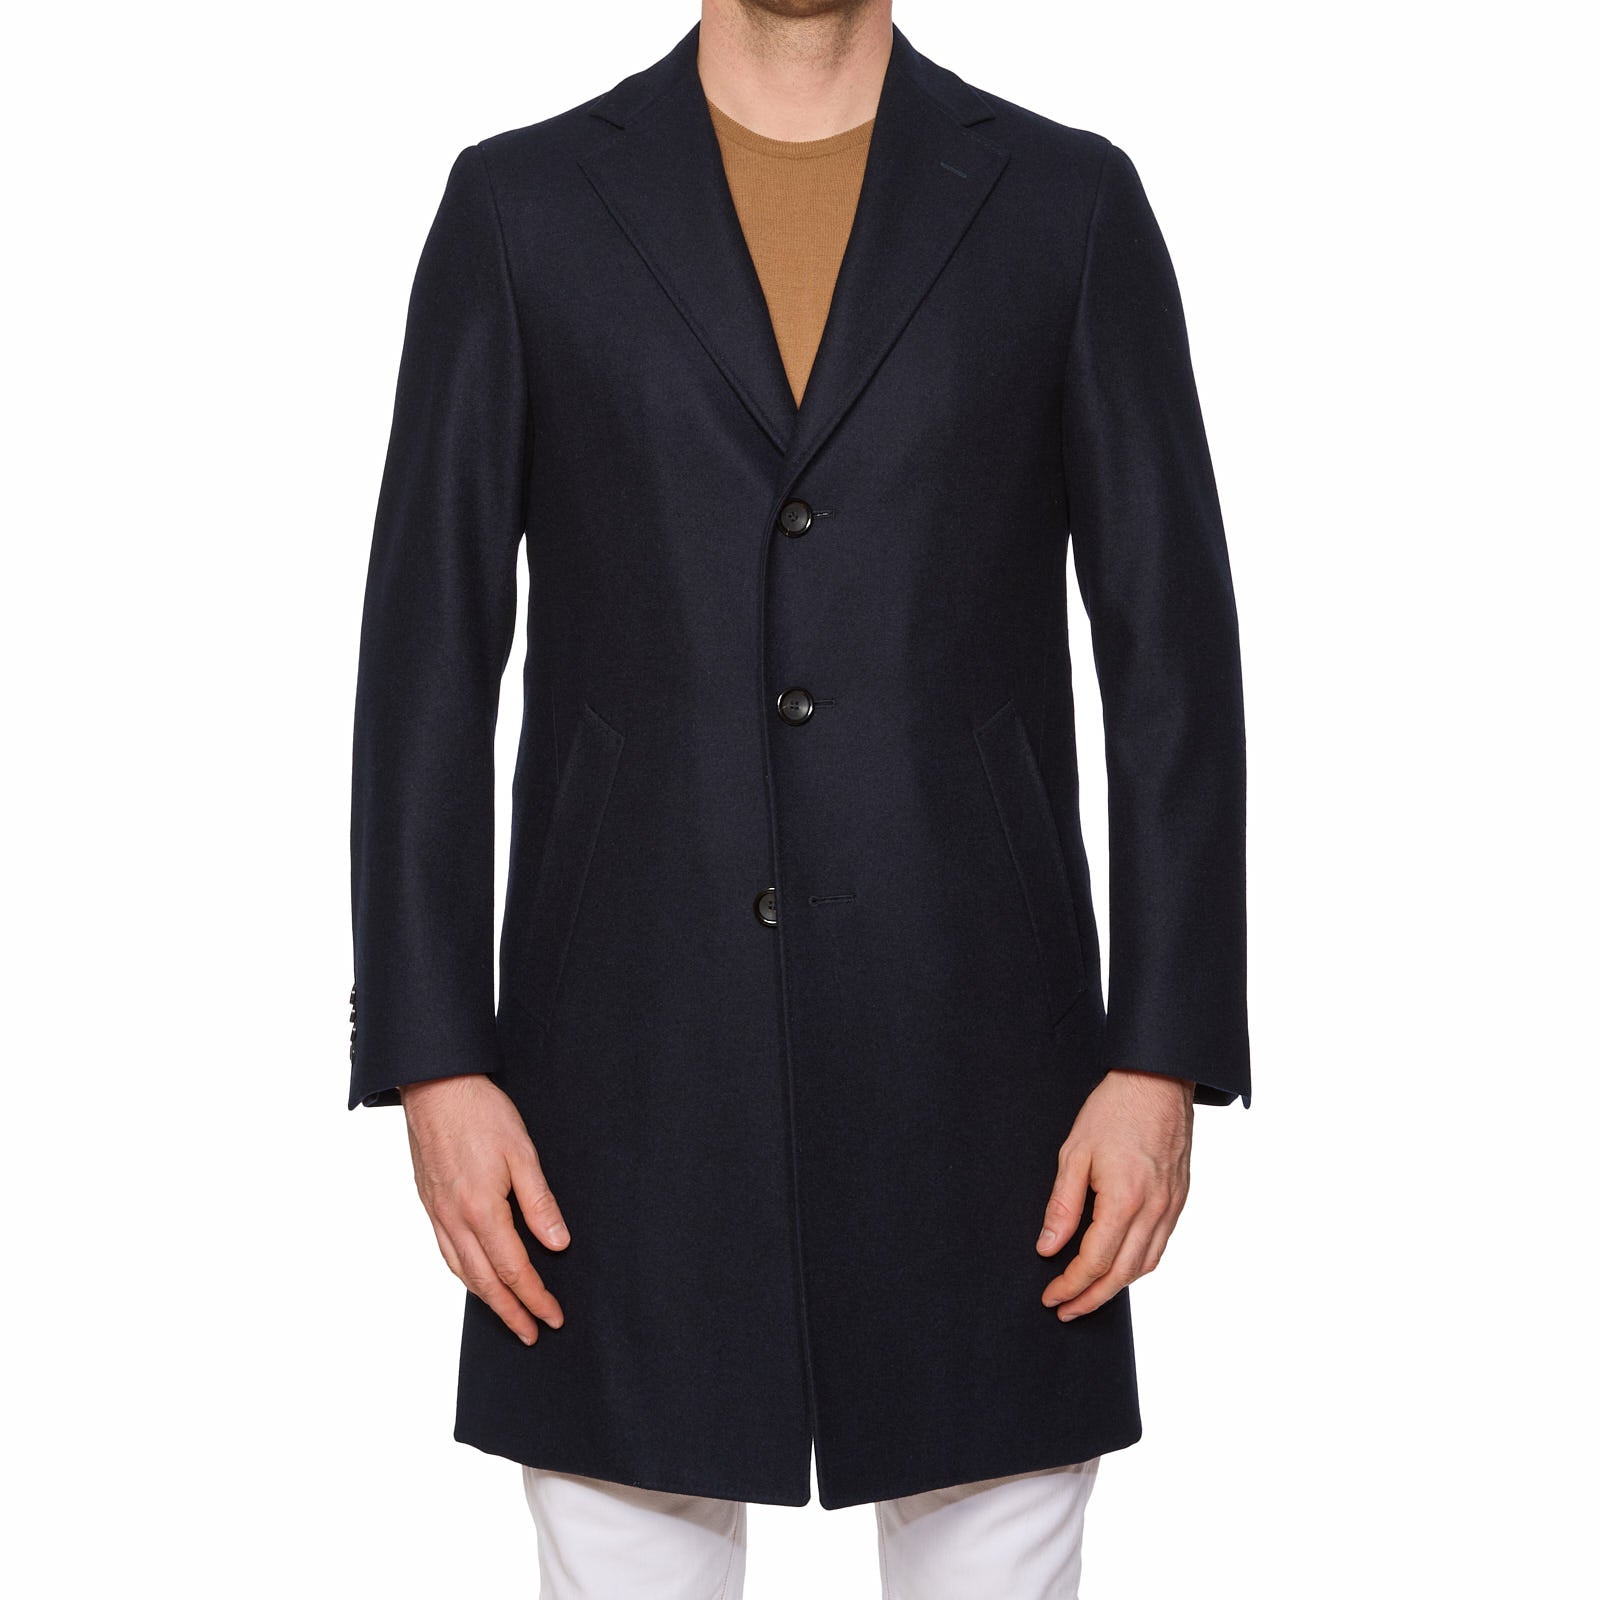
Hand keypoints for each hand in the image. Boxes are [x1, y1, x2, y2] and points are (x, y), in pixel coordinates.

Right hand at [399, 1073, 568, 1344]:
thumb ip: (539, 1203)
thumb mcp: (523, 1153)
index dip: (534, 1297)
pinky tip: (473, 1275)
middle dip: (510, 1311)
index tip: (552, 1318)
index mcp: (482, 1210)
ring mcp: (437, 1212)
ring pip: (461, 1270)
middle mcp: (454, 1219)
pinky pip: (445, 1251)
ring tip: (506, 1314)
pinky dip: (463, 1273)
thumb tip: (557, 1245)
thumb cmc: (482, 1112)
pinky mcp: (428, 1201)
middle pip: (485, 1280)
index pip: (514, 1269)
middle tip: (531, 1333)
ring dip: (485, 1298)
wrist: (434, 1085)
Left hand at [1036, 1068, 1194, 1320]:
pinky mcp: (1180, 1200)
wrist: (1159, 1080)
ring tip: (1088, 1296)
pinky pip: (1159, 1246)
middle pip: (1122, 1274)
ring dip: (1115, 1288)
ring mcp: (1172, 1207)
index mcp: (1125, 1200)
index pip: (1095, 1262)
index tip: (1050, 1297)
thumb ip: (1062, 1205)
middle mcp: (1154, 1211)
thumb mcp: (1074, 1153)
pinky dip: (1137, 1265)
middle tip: (1065, 1310)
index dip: (1070, 1285)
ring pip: (1144, 1265)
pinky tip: (1119, 1266)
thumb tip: (1048, 1247)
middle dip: (1091, 1298)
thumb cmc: (1113, 1110)